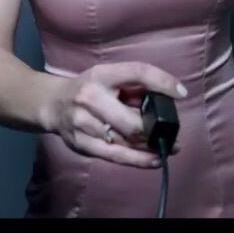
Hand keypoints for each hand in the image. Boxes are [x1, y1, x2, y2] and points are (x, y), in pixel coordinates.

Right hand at [48, 62, 182, 166]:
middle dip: (155, 128)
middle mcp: (90, 97)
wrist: (52, 104)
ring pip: (125, 140)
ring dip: (150, 145)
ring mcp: (83, 123)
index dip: (162, 82)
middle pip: (131, 120)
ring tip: (169, 147)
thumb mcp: (109, 76)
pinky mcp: (81, 144)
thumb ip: (134, 86)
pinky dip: (139, 160)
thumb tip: (167, 99)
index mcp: (101, 74)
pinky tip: (155, 160)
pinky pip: (115, 156)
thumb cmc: (89, 88)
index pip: (137, 72)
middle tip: (174, 133)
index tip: (181, 93)